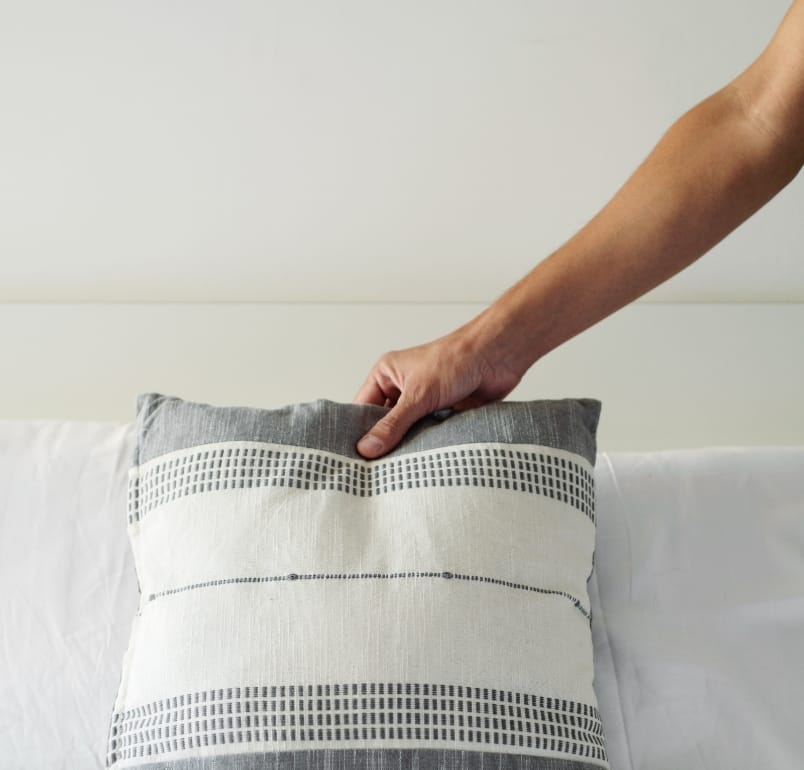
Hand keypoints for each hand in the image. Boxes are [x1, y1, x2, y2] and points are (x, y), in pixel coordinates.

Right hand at [352, 322, 522, 458]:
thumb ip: (393, 424)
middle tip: (374, 471)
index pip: (362, 407)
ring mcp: (423, 402)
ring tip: (397, 470)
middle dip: (383, 443)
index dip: (358, 431)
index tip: (354, 458)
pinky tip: (422, 462)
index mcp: (387, 374)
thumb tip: (368, 448)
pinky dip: (426, 447)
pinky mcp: (443, 414)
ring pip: (407, 432)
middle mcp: (403, 388)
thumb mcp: (418, 394)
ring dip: (407, 446)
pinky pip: (428, 436)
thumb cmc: (456, 359)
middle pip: (384, 423)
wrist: (497, 357)